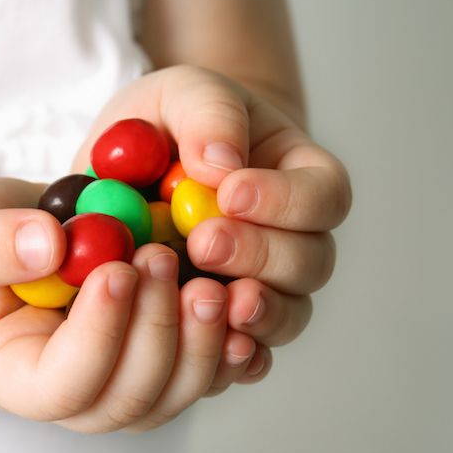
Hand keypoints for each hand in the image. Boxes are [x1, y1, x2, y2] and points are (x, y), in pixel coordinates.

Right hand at [0, 178, 232, 431]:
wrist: (2, 239)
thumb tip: (47, 248)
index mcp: (12, 376)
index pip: (61, 387)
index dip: (97, 337)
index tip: (115, 269)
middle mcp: (72, 393)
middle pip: (128, 399)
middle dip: (156, 333)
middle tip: (164, 260)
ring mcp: (118, 379)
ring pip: (173, 391)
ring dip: (199, 341)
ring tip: (207, 277)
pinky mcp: (155, 353)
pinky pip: (200, 367)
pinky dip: (227, 341)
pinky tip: (240, 300)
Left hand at [74, 65, 351, 392]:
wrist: (130, 169)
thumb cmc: (168, 125)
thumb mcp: (180, 94)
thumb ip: (207, 113)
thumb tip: (221, 165)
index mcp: (295, 178)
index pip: (323, 195)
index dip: (286, 201)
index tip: (230, 192)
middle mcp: (290, 240)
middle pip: (310, 264)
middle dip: (261, 256)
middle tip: (203, 243)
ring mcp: (260, 289)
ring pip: (286, 316)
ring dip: (254, 313)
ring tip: (208, 298)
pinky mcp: (220, 326)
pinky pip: (243, 356)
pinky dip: (230, 358)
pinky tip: (201, 346)